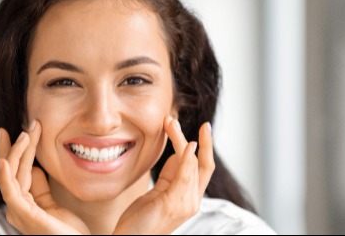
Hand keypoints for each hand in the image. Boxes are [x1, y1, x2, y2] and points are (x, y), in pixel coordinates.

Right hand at [0, 121, 90, 234]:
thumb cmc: (67, 232)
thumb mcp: (53, 204)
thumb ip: (41, 188)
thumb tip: (34, 168)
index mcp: (21, 204)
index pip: (14, 172)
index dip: (15, 150)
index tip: (20, 130)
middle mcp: (15, 207)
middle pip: (10, 170)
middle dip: (15, 145)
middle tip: (26, 124)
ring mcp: (18, 212)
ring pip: (11, 175)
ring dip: (17, 152)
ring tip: (26, 133)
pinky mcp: (24, 215)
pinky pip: (10, 192)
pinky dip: (6, 175)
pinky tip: (5, 161)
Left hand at [113, 117, 214, 234]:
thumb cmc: (139, 221)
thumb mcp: (156, 194)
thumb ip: (170, 177)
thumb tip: (179, 153)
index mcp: (188, 198)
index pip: (202, 168)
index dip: (205, 148)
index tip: (202, 129)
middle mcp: (192, 202)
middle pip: (204, 165)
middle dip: (204, 141)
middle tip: (199, 122)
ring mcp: (185, 204)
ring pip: (192, 164)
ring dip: (182, 139)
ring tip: (170, 123)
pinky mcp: (173, 203)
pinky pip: (185, 175)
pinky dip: (187, 157)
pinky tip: (186, 144)